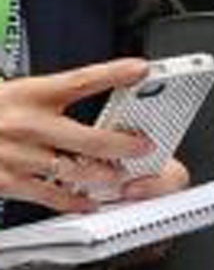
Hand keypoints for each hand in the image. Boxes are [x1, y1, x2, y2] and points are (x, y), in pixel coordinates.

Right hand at [0, 59, 155, 207]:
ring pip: (74, 170)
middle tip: (143, 146)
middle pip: (88, 137)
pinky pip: (50, 194)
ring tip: (120, 176)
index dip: (114, 73)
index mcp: (30, 93)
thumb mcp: (17, 92)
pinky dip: (74, 200)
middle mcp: (25, 123)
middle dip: (122, 145)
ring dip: (103, 176)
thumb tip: (100, 88)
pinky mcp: (7, 181)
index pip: (80, 80)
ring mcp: (16, 155)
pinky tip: (88, 200)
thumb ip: (54, 95)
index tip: (141, 69)